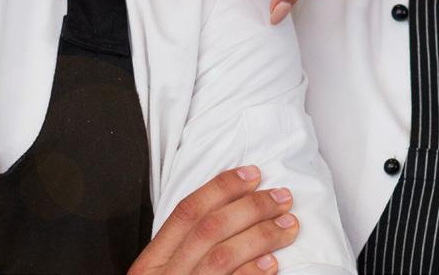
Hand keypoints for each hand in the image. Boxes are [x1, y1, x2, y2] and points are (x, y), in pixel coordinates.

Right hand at [129, 166, 298, 274]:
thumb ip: (183, 252)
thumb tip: (229, 214)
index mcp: (151, 264)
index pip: (187, 211)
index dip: (222, 187)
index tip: (251, 174)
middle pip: (210, 229)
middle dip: (250, 207)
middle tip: (280, 198)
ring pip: (223, 256)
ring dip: (261, 236)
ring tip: (287, 227)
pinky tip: (272, 265)